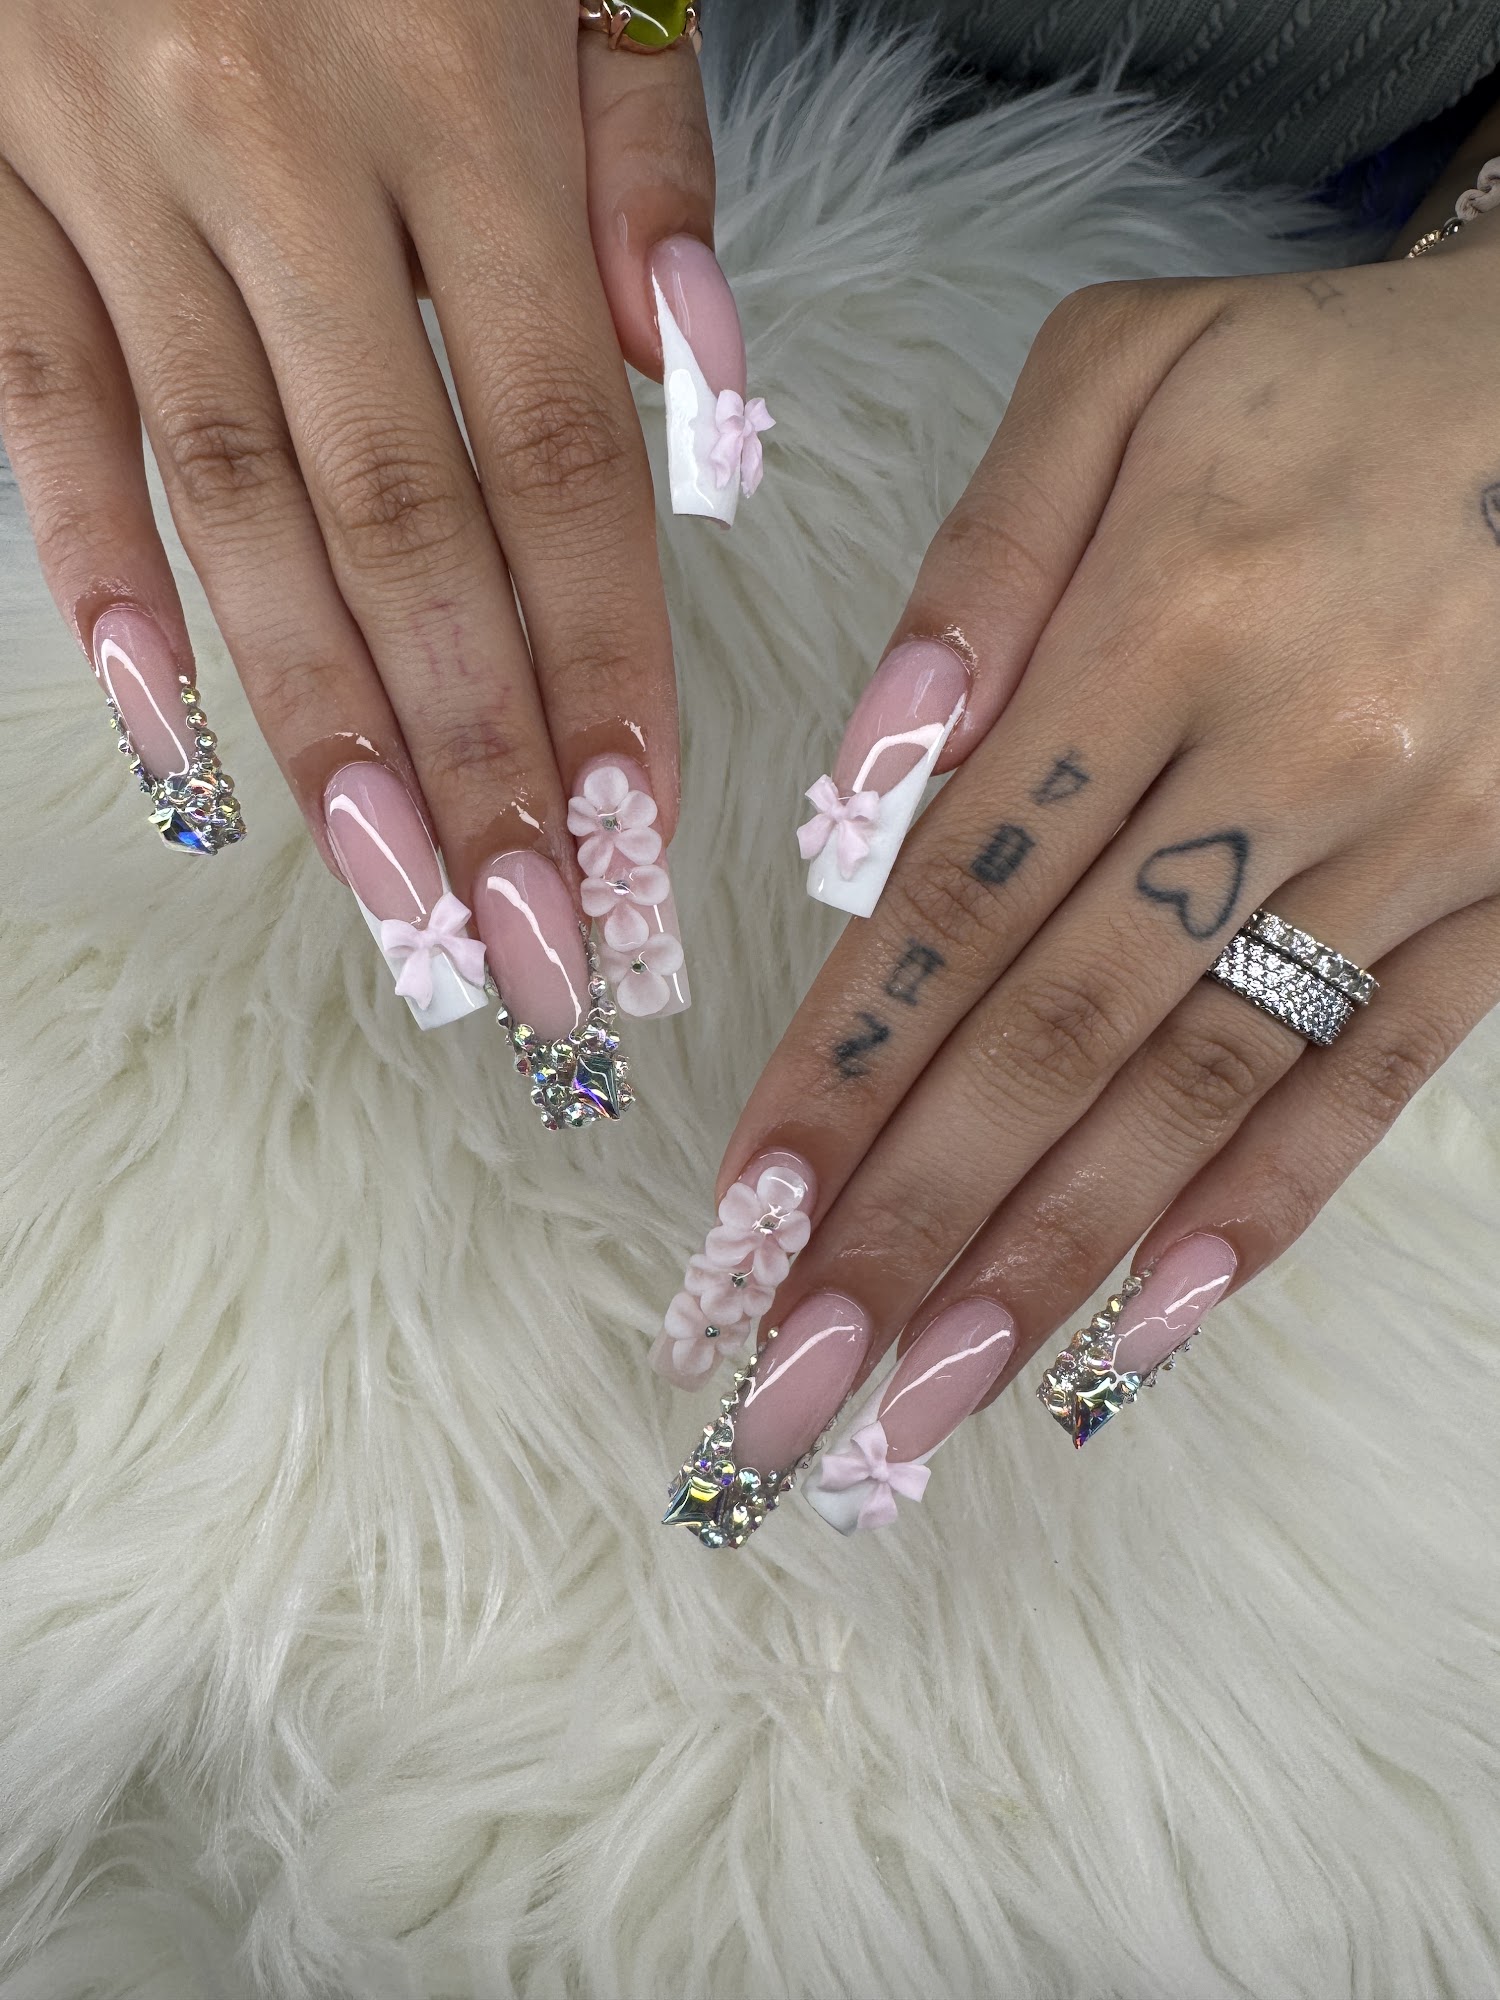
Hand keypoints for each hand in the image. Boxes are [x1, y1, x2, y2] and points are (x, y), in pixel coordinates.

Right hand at [0, 0, 755, 1107]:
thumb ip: (643, 145)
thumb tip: (696, 384)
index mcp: (458, 85)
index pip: (556, 445)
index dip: (602, 654)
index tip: (640, 827)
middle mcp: (282, 144)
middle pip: (403, 517)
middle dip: (476, 755)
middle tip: (527, 943)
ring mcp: (108, 168)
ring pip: (229, 503)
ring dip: (319, 724)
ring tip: (393, 901)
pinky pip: (35, 408)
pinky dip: (101, 582)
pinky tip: (173, 743)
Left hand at [659, 246, 1499, 1541]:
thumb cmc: (1329, 377)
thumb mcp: (1126, 374)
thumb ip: (980, 565)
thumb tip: (866, 782)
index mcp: (1162, 626)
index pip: (960, 899)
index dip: (846, 1069)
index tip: (746, 1217)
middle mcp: (1282, 764)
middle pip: (1057, 1033)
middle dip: (909, 1226)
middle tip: (792, 1389)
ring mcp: (1406, 853)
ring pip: (1198, 1090)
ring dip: (1049, 1262)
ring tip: (922, 1405)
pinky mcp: (1498, 908)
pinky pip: (1368, 1083)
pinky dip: (1253, 1213)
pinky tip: (1137, 1335)